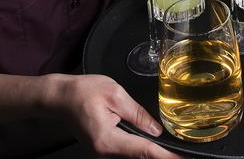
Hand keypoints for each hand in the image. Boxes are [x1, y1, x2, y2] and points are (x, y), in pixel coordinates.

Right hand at [49, 74, 181, 158]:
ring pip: (134, 154)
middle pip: (141, 156)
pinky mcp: (102, 147)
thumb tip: (156, 129)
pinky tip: (153, 144)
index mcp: (108, 140)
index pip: (145, 151)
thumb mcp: (115, 95)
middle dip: (162, 154)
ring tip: (172, 149)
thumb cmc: (82, 92)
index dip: (167, 156)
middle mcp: (104, 152)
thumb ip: (138, 114)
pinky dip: (141, 148)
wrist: (58, 97)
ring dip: (152, 150)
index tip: (183, 158)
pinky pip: (126, 149)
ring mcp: (102, 152)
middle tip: (184, 153)